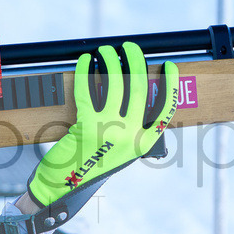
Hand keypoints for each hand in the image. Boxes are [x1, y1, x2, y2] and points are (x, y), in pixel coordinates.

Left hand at [26, 43, 177, 207]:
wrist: (62, 186)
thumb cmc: (89, 164)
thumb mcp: (118, 150)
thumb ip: (129, 127)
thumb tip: (133, 89)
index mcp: (143, 145)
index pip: (165, 110)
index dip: (170, 84)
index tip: (168, 66)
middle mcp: (130, 138)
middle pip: (139, 91)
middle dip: (136, 62)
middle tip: (130, 47)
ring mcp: (109, 131)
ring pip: (114, 85)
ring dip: (110, 62)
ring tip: (106, 50)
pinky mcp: (87, 125)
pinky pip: (87, 90)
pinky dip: (85, 72)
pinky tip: (85, 62)